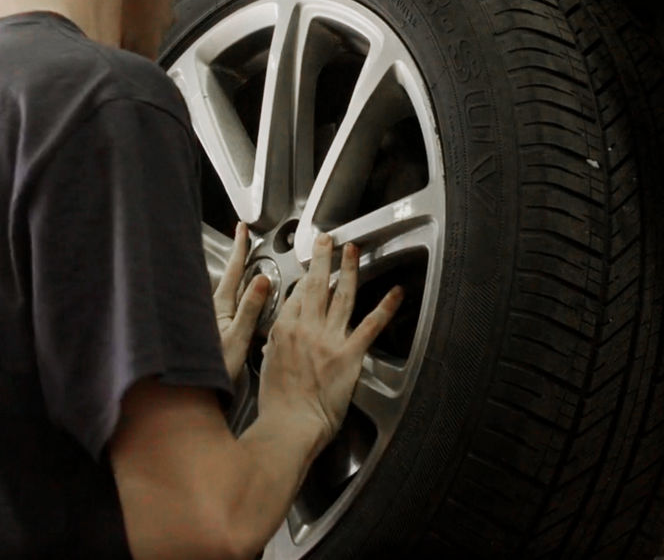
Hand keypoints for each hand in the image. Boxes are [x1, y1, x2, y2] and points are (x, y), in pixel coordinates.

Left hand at [213, 222, 268, 381]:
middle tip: (242, 238)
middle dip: (235, 258)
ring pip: (222, 290)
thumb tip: (263, 279)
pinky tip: (235, 297)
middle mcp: (209, 310)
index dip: (240, 248)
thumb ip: (250, 308)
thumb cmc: (213, 370)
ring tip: (241, 262)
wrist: (191, 394)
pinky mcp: (206, 331)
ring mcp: (207, 320)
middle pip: (226, 276)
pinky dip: (231, 294)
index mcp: (218, 307)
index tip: (243, 228)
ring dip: (233, 276)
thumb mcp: (238, 338)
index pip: (233, 271)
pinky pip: (220, 304)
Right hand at [257, 234, 403, 450]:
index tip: (311, 267)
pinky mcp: (349, 354)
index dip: (304, 278)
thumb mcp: (267, 367)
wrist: (290, 425)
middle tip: (327, 240)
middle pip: (316, 286)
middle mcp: (306, 329)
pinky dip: (385, 307)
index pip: (295, 295)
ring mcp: (328, 339)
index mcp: (283, 331)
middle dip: (322, 259)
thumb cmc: (278, 405)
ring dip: (348, 270)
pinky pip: (371, 325)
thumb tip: (278, 338)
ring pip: (341, 296)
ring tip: (352, 251)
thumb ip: (276, 346)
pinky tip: (396, 293)